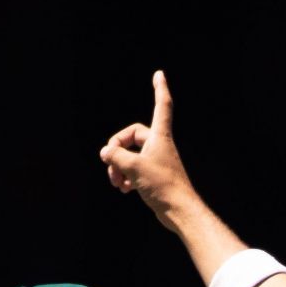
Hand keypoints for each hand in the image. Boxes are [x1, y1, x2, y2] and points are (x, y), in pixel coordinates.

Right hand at [99, 70, 190, 211]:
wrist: (180, 212)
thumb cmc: (163, 187)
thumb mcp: (133, 167)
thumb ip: (115, 156)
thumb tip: (105, 152)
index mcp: (159, 137)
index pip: (162, 106)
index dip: (160, 89)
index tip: (159, 74)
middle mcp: (159, 146)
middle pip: (132, 136)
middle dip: (117, 149)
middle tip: (109, 164)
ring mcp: (157, 161)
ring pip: (131, 156)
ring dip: (119, 167)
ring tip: (116, 182)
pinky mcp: (155, 177)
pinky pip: (134, 170)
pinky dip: (126, 177)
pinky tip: (124, 189)